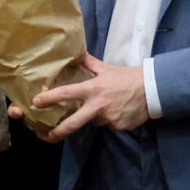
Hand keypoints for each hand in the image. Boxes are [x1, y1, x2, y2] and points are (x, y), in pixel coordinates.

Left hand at [28, 52, 148, 140]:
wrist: (153, 89)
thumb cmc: (128, 77)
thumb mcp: (107, 68)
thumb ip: (89, 64)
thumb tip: (76, 53)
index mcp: (93, 89)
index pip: (67, 93)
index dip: (50, 98)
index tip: (36, 102)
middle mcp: (98, 105)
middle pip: (74, 123)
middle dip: (57, 132)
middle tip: (46, 136)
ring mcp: (108, 118)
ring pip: (93, 122)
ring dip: (93, 117)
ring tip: (107, 105)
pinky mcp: (118, 127)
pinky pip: (107, 125)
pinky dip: (108, 120)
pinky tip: (118, 110)